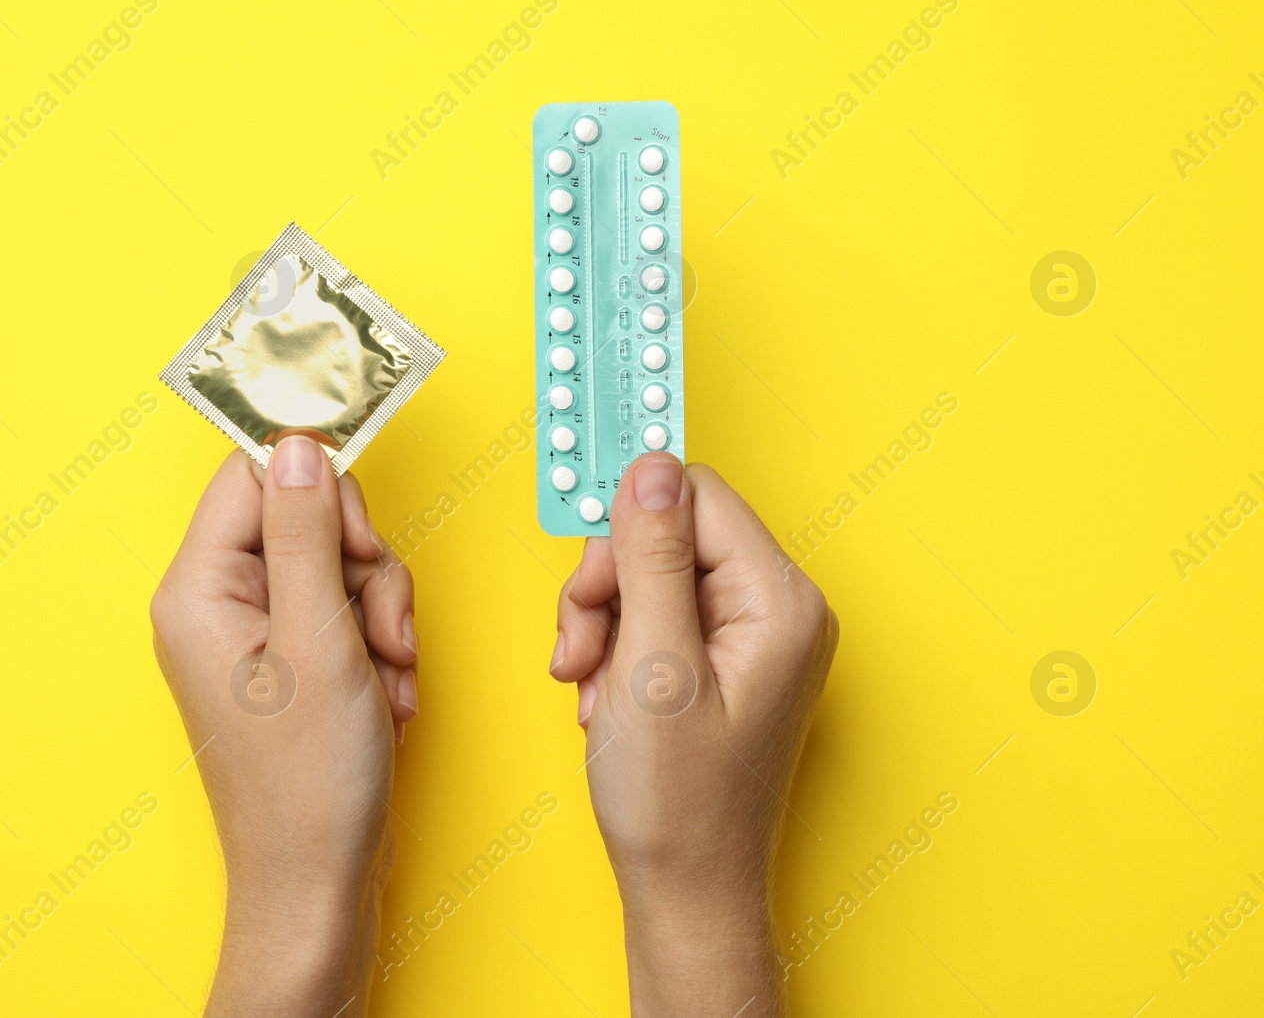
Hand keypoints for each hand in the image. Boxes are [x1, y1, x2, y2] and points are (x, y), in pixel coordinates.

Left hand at [152, 437, 418, 1016]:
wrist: (317, 883)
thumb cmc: (307, 784)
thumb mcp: (320, 640)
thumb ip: (307, 534)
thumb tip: (297, 445)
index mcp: (199, 590)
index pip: (254, 477)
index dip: (320, 491)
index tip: (361, 535)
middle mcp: (218, 604)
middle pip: (306, 517)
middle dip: (365, 565)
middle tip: (380, 623)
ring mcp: (256, 636)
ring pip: (339, 565)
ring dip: (383, 611)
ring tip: (387, 674)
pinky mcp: (291, 662)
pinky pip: (347, 612)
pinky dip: (380, 645)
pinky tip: (386, 694)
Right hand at [550, 454, 837, 1015]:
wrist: (687, 892)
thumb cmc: (678, 804)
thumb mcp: (652, 667)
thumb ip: (651, 559)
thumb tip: (649, 467)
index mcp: (779, 602)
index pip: (694, 499)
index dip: (625, 529)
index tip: (580, 559)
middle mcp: (777, 609)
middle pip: (668, 534)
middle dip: (608, 586)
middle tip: (581, 649)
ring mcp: (752, 636)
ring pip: (652, 574)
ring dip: (603, 622)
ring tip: (590, 685)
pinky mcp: (725, 660)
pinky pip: (657, 615)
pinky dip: (617, 648)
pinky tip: (606, 698)